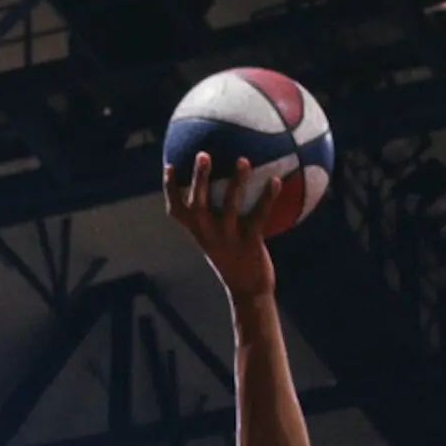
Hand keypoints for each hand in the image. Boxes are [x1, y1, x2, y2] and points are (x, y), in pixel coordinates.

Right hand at [163, 153, 279, 300]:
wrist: (248, 291)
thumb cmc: (234, 260)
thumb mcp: (218, 241)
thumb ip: (215, 219)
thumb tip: (223, 191)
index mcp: (198, 232)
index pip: (176, 210)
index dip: (170, 188)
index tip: (169, 165)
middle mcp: (209, 234)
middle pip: (198, 203)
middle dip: (198, 179)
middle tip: (203, 154)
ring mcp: (229, 239)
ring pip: (229, 207)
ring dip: (235, 183)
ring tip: (243, 160)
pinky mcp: (250, 243)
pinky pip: (258, 215)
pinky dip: (267, 197)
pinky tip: (276, 181)